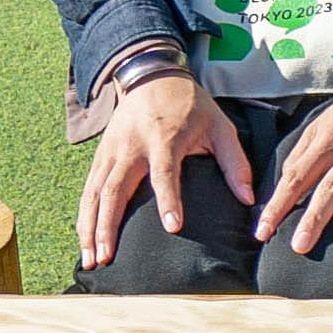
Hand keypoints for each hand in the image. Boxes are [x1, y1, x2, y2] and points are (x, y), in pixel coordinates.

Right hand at [77, 66, 252, 269]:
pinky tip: (86, 240)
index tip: (172, 227)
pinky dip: (84, 216)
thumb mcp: (219, 125)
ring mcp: (111, 151)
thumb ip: (234, 163)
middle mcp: (132, 147)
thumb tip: (248, 199)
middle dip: (108, 226)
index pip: (164, 172)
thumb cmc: (189, 105)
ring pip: (94, 193)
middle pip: (114, 189)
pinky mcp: (100, 156)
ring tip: (91, 258)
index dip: (168, 199)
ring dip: (90, 227)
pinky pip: (88, 190)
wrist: (151, 75)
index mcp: (164, 138)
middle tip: (109, 258)